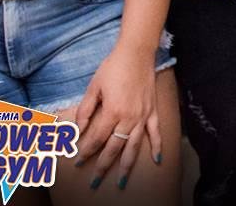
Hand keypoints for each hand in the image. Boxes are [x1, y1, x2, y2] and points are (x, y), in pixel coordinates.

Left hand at [74, 43, 162, 190]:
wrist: (137, 52)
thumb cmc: (113, 67)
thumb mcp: (93, 86)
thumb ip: (85, 110)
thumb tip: (78, 130)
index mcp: (112, 111)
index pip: (97, 138)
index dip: (86, 151)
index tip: (78, 162)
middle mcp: (129, 117)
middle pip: (114, 147)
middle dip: (102, 166)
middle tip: (94, 182)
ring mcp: (143, 116)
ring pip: (134, 146)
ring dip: (126, 165)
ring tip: (120, 181)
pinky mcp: (153, 111)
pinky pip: (155, 132)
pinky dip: (157, 146)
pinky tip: (157, 159)